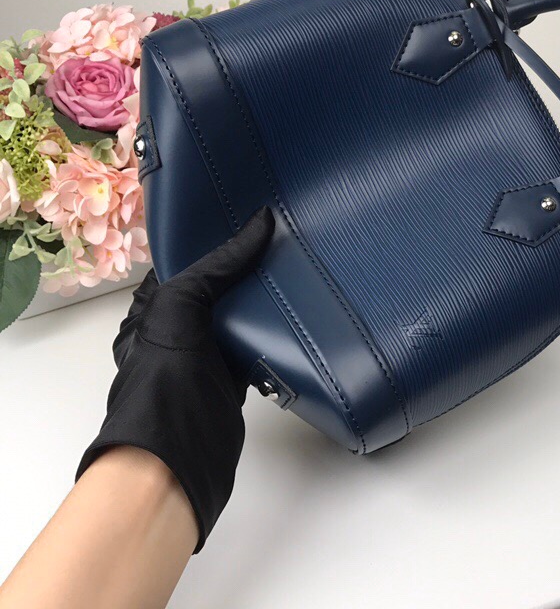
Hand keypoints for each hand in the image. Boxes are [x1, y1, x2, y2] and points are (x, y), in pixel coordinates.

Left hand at [77, 206, 274, 552]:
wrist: (176, 456)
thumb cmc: (164, 375)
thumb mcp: (181, 304)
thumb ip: (219, 265)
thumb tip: (262, 220)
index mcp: (152, 307)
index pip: (183, 261)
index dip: (212, 237)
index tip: (248, 212)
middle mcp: (177, 328)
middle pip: (215, 286)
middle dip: (244, 263)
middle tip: (283, 232)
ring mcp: (206, 354)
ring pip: (237, 314)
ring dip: (261, 295)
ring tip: (297, 259)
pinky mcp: (233, 377)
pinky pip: (255, 343)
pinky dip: (273, 329)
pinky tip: (298, 309)